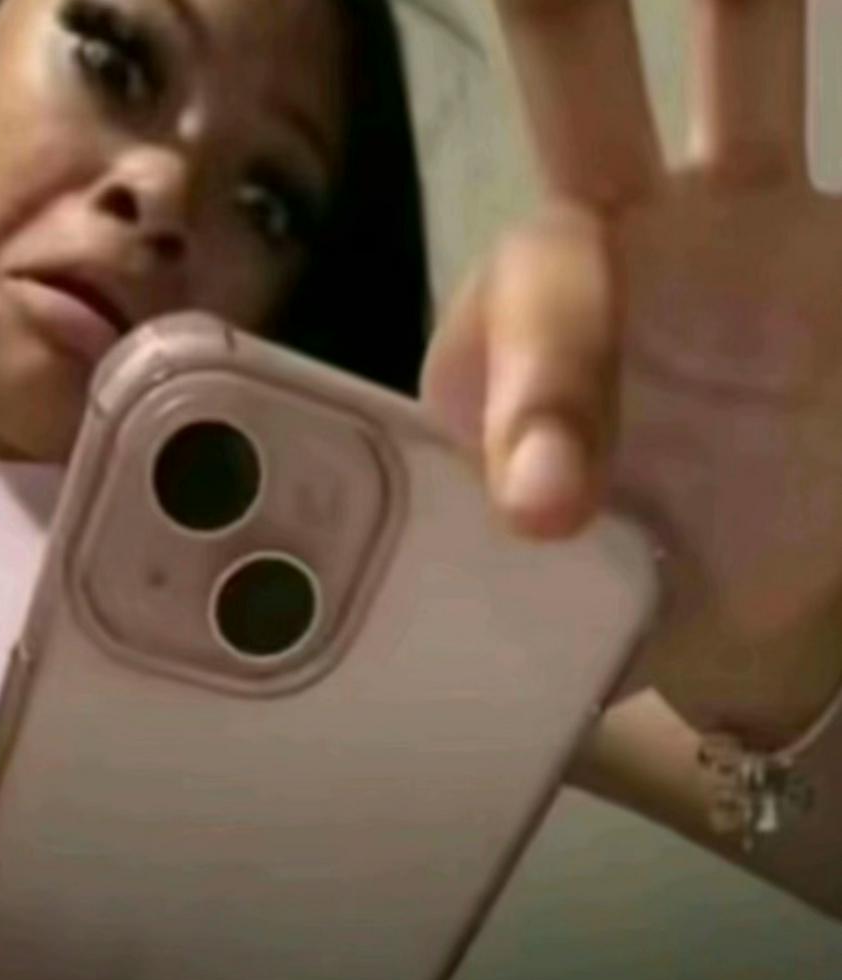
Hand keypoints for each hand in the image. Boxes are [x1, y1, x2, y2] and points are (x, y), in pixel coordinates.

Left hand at [422, 0, 841, 746]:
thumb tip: (408, 684)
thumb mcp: (552, 624)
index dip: (544, 391)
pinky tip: (834, 36)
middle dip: (560, 20)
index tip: (553, 509)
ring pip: (743, 74)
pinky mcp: (833, 240)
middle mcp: (616, 255)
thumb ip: (496, 623)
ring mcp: (736, 224)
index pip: (532, 314)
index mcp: (521, 350)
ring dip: (749, 13)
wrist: (737, 598)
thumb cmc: (619, 604)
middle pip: (579, 105)